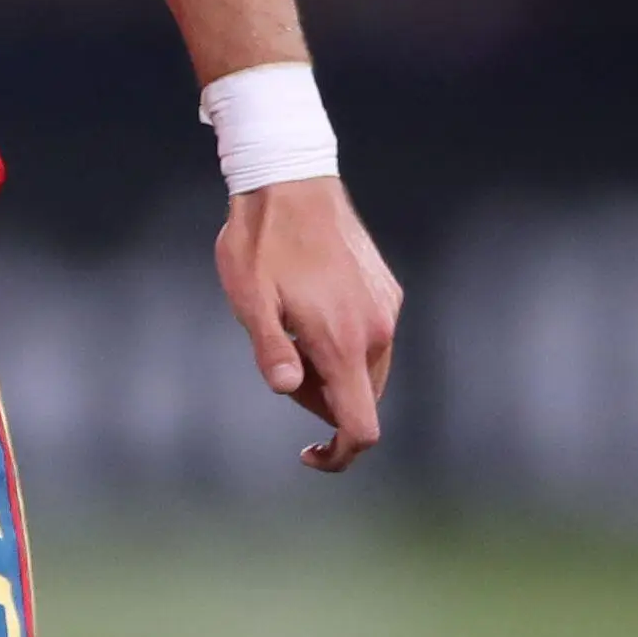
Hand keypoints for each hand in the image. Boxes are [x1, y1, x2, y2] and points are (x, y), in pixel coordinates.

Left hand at [215, 179, 402, 474]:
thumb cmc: (262, 243)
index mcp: (343, 342)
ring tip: (291, 327)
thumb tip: (286, 389)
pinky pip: (370, 337)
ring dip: (331, 370)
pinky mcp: (387, 290)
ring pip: (366, 369)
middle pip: (360, 400)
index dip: (340, 455)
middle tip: (279, 360)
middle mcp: (377, 331)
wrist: (292, 182)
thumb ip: (271, 350)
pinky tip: (309, 307)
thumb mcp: (250, 301)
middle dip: (320, 400)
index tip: (308, 453)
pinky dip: (343, 342)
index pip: (362, 426)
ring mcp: (386, 309)